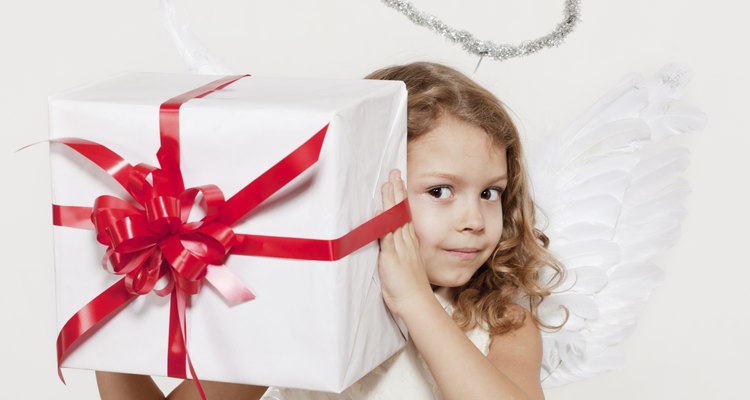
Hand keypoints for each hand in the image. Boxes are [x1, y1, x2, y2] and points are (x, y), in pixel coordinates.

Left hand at [378, 169, 432, 317]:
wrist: (415, 303)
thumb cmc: (408, 290)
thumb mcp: (402, 268)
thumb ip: (395, 254)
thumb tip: (388, 243)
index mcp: (408, 244)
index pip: (404, 216)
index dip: (400, 199)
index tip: (398, 184)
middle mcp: (405, 242)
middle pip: (400, 211)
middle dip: (397, 191)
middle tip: (395, 173)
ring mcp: (399, 247)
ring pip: (395, 218)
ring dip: (392, 199)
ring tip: (390, 181)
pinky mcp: (392, 255)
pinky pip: (387, 233)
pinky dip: (384, 219)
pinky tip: (381, 208)